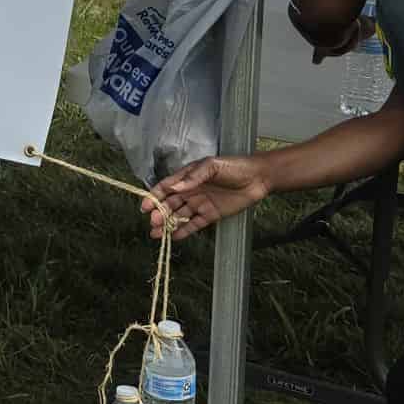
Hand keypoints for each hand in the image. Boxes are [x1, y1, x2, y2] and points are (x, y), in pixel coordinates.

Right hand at [148, 156, 272, 240]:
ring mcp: (201, 204)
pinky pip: (195, 225)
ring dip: (168, 224)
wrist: (258, 178)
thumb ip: (193, 177)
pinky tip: (175, 237)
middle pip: (170, 204)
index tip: (145, 206)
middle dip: (159, 213)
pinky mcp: (211, 215)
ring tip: (157, 234)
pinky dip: (184, 231)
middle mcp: (191, 191)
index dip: (154, 196)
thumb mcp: (212, 166)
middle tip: (152, 222)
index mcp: (188, 177)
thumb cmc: (234, 167)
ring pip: (180, 216)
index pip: (166, 187)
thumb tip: (175, 188)